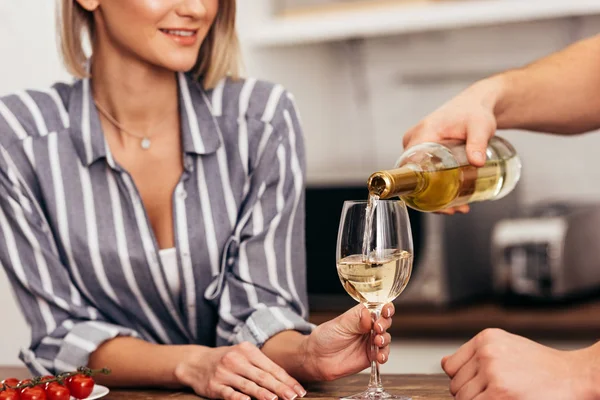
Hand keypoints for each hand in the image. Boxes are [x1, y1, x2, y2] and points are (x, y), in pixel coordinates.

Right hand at [175, 342, 305, 399]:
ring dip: (263, 393)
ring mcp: (225, 373)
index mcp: (248, 350)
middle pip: (262, 376)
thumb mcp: (243, 356)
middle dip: (280, 388)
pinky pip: (229, 393)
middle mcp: (236, 359)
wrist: (196, 362)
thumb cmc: (227, 360)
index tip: (299, 390)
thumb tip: (286, 380)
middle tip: (293, 397)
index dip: (286, 379)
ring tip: (276, 399)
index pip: (271, 367)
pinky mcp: (214, 386)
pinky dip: (238, 398)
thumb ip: (261, 365)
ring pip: (248, 385)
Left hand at [303, 303, 394, 380]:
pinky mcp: (371, 356)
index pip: (379, 307)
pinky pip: (383, 355)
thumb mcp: (340, 324)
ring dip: (385, 339)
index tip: (386, 311)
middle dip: (385, 323)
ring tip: (377, 341)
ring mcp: (370, 342)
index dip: (386, 308)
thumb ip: (356, 320)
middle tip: (378, 328)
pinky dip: (384, 355)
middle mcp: (368, 327)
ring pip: (386, 338)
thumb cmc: (326, 336)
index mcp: (362, 315)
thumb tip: (368, 313)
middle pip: (385, 322)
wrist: (317, 358)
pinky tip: (379, 356)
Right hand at [402, 78, 503, 214]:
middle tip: (452, 209)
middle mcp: (414, 142)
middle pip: (413, 176)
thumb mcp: (479, 126)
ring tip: (457, 208)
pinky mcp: (425, 153)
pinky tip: (453, 200)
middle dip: (430, 197)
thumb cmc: (475, 112)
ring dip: (434, 197)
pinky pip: (425, 173)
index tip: (435, 201)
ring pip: (419, 178)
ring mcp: (418, 148)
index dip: (418, 187)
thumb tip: (478, 162)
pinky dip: (436, 188)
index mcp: (420, 134)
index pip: (408, 165)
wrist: (477, 105)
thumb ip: (478, 143)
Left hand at [442, 328, 596, 399]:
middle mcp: (486, 353)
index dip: (462, 380)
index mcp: (485, 338)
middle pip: (456, 385)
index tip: (477, 385)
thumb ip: (476, 354)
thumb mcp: (506, 346)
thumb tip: (446, 365)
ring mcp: (492, 373)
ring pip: (463, 399)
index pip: (451, 366)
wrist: (574, 376)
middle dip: (470, 394)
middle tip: (494, 394)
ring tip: (501, 397)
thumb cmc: (542, 366)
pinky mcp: (498, 394)